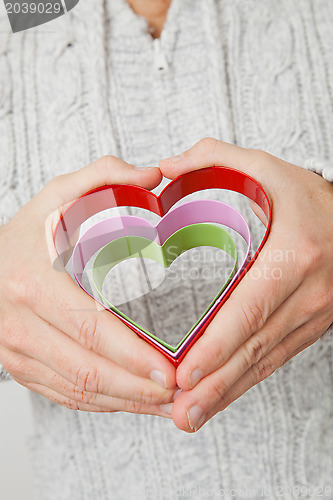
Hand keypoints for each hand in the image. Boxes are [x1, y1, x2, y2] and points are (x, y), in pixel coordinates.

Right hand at [0, 156, 176, 414]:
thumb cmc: (25, 235)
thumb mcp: (57, 196)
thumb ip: (104, 177)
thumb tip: (153, 176)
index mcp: (32, 282)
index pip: (88, 329)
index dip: (131, 356)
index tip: (169, 371)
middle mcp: (19, 323)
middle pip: (87, 371)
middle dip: (137, 389)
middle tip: (180, 394)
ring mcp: (16, 351)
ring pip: (78, 392)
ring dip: (126, 403)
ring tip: (168, 404)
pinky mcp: (21, 368)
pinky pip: (65, 396)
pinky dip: (104, 405)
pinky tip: (134, 401)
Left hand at [159, 138, 332, 431]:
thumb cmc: (309, 198)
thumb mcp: (267, 168)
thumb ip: (215, 159)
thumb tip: (165, 168)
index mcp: (294, 255)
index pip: (251, 309)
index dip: (218, 345)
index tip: (185, 374)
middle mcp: (307, 293)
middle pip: (256, 348)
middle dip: (215, 385)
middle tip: (178, 412)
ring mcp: (314, 314)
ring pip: (266, 362)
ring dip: (227, 393)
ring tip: (189, 416)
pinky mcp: (312, 325)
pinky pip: (276, 359)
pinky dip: (246, 382)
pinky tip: (221, 396)